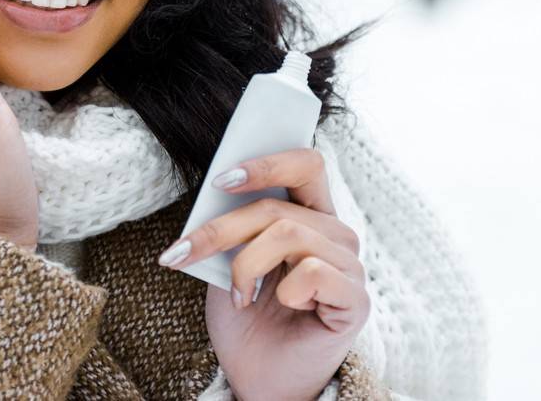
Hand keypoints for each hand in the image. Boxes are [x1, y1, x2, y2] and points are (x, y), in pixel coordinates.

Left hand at [157, 149, 369, 400]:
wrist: (258, 380)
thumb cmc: (247, 320)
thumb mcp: (227, 264)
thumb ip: (233, 227)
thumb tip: (216, 189)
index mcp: (310, 215)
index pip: (304, 164)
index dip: (266, 163)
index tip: (220, 180)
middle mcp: (335, 234)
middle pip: (279, 206)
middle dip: (223, 228)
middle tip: (185, 252)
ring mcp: (349, 266)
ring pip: (288, 234)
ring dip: (246, 266)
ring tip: (239, 297)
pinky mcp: (355, 300)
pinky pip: (315, 272)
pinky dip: (285, 290)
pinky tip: (283, 306)